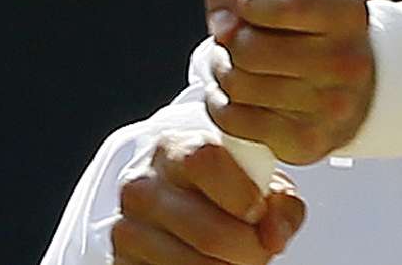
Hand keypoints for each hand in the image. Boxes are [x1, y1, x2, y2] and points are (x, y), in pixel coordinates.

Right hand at [112, 130, 305, 264]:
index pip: (205, 158)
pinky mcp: (122, 263)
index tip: (259, 211)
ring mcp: (127, 227)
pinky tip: (210, 264)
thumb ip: (279, 203)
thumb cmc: (226, 194)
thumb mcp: (258, 187)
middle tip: (261, 250)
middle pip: (207, 230)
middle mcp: (142, 185)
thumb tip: (274, 235)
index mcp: (174, 148)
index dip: (241, 193)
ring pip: (193, 264)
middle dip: (248, 249)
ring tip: (236, 259)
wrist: (181, 213)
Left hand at [204, 0, 374, 164]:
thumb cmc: (310, 30)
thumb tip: (222, 26)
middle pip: (246, 48)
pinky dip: (222, 104)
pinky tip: (238, 94)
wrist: (353, 84)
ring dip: (223, 70)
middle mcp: (346, 62)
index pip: (277, 4)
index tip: (252, 5)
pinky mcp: (306, 142)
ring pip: (236, 84)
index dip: (249, 1)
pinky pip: (232, 120)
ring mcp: (329, 107)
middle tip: (238, 40)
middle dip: (230, 41)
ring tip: (237, 65)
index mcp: (346, 14)